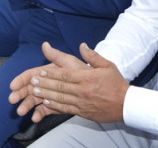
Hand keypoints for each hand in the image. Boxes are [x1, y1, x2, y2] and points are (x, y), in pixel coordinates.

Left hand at [8, 42, 128, 124]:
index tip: (41, 71)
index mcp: (87, 77)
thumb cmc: (116, 83)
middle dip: (44, 84)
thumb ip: (93, 56)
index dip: (51, 73)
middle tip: (33, 82)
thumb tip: (82, 46)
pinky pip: (66, 109)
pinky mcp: (82, 112)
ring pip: (60, 98)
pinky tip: (46, 103)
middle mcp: (83, 90)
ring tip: (34, 92)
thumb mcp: (108, 65)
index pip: (65, 74)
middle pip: (60, 86)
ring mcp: (82, 102)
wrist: (125, 104)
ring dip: (46, 95)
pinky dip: (55, 106)